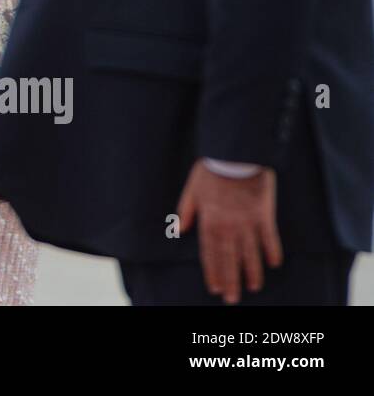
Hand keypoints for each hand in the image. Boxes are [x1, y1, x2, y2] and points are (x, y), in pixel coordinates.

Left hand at [176, 160, 282, 303]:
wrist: (234, 154)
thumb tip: (179, 230)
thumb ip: (185, 211)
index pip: (210, 252)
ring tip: (252, 287)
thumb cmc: (211, 170)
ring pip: (250, 253)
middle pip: (229, 258)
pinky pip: (269, 238)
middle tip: (231, 298)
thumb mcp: (191, 189)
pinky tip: (273, 264)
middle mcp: (228, 226)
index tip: (214, 287)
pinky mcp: (264, 214)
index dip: (212, 271)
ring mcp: (247, 222)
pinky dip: (272, 251)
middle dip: (230, 279)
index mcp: (209, 220)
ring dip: (251, 271)